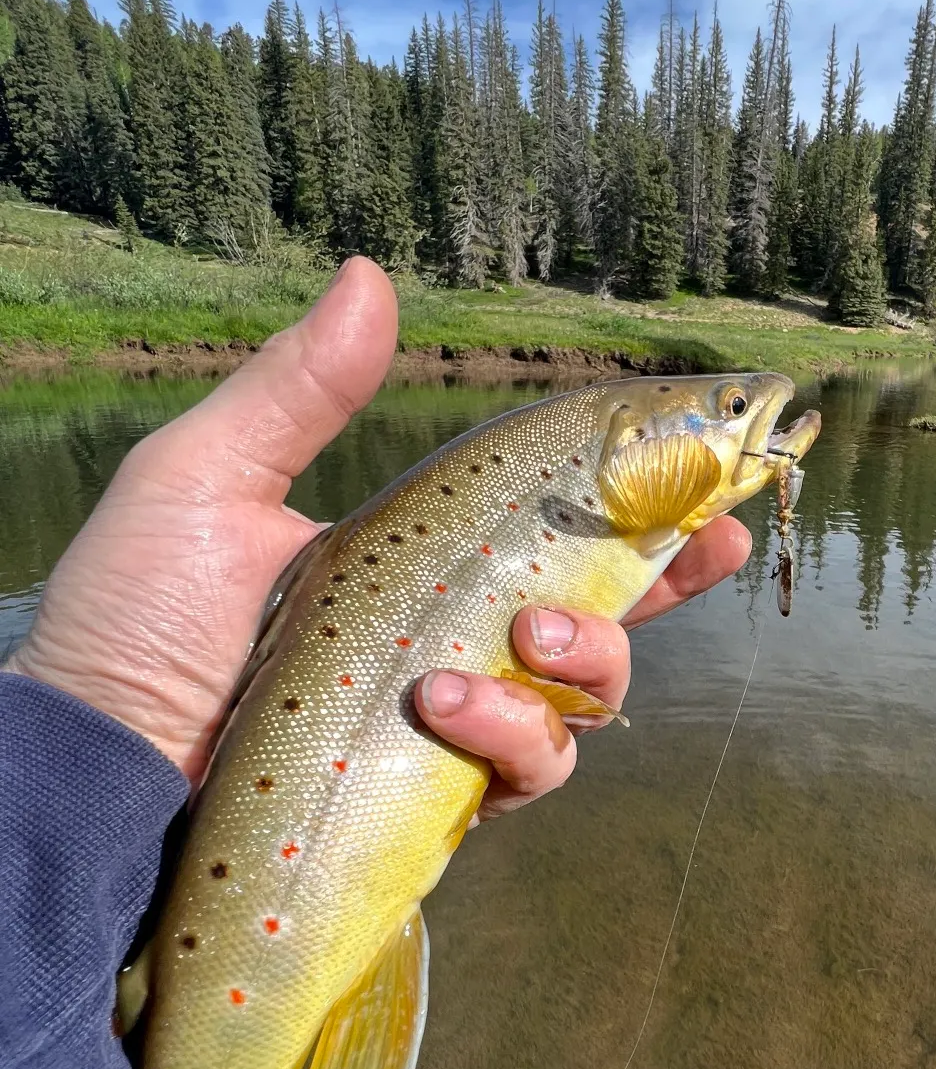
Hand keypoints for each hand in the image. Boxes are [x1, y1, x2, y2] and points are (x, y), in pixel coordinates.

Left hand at [3, 259, 750, 810]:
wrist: (98, 763)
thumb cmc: (141, 618)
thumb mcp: (211, 479)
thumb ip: (301, 389)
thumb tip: (372, 274)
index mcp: (417, 562)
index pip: (547, 530)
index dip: (635, 509)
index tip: (705, 481)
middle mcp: (453, 640)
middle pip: (603, 614)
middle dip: (667, 583)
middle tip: (699, 548)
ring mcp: (457, 723)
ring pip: (584, 695)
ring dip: (580, 660)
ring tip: (510, 644)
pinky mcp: (446, 794)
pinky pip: (532, 769)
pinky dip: (514, 739)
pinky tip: (448, 708)